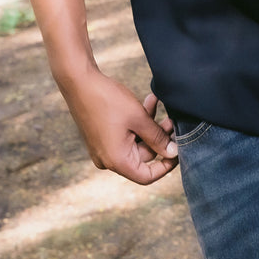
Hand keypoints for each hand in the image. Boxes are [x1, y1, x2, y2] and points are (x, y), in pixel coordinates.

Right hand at [61, 69, 177, 185]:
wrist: (79, 82)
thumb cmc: (108, 100)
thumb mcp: (139, 118)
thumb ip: (157, 138)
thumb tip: (173, 153)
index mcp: (116, 161)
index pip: (147, 176)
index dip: (166, 166)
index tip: (179, 150)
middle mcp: (108, 160)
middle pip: (143, 156)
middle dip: (158, 137)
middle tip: (170, 118)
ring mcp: (103, 149)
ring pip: (136, 142)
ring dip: (148, 125)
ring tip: (156, 102)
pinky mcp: (101, 137)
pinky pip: (125, 135)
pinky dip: (136, 122)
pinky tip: (146, 102)